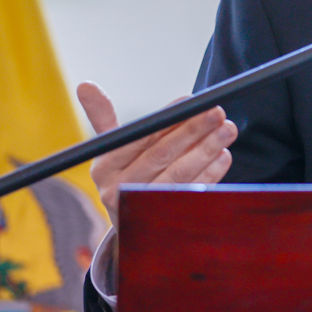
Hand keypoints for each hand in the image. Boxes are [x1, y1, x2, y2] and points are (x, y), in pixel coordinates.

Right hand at [76, 81, 237, 227]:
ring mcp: (143, 209)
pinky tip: (223, 156)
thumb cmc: (126, 173)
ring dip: (206, 150)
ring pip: (180, 175)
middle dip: (193, 131)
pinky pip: (192, 194)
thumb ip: (102, 117)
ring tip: (227, 130)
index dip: (167, 119)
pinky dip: (210, 174)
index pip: (140, 139)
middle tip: (217, 112)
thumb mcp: (111, 149)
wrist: (131, 226)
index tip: (190, 100)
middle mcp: (118, 190)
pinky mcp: (167, 222)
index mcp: (105, 167)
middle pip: (162, 156)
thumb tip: (84, 85)